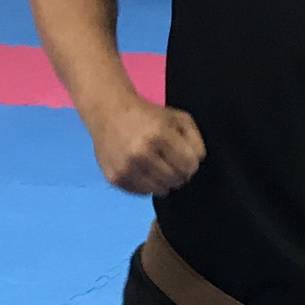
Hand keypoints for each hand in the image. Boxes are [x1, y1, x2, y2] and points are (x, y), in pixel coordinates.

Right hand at [88, 97, 205, 194]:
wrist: (108, 112)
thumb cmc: (148, 115)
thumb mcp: (178, 118)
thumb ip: (195, 140)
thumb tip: (196, 163)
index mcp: (159, 134)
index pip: (189, 165)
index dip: (191, 165)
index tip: (185, 160)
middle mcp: (141, 152)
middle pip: (176, 180)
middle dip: (179, 174)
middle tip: (172, 164)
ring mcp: (126, 167)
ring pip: (160, 190)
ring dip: (164, 182)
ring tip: (159, 168)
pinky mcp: (115, 177)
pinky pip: (142, 192)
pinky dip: (147, 185)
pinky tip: (144, 171)